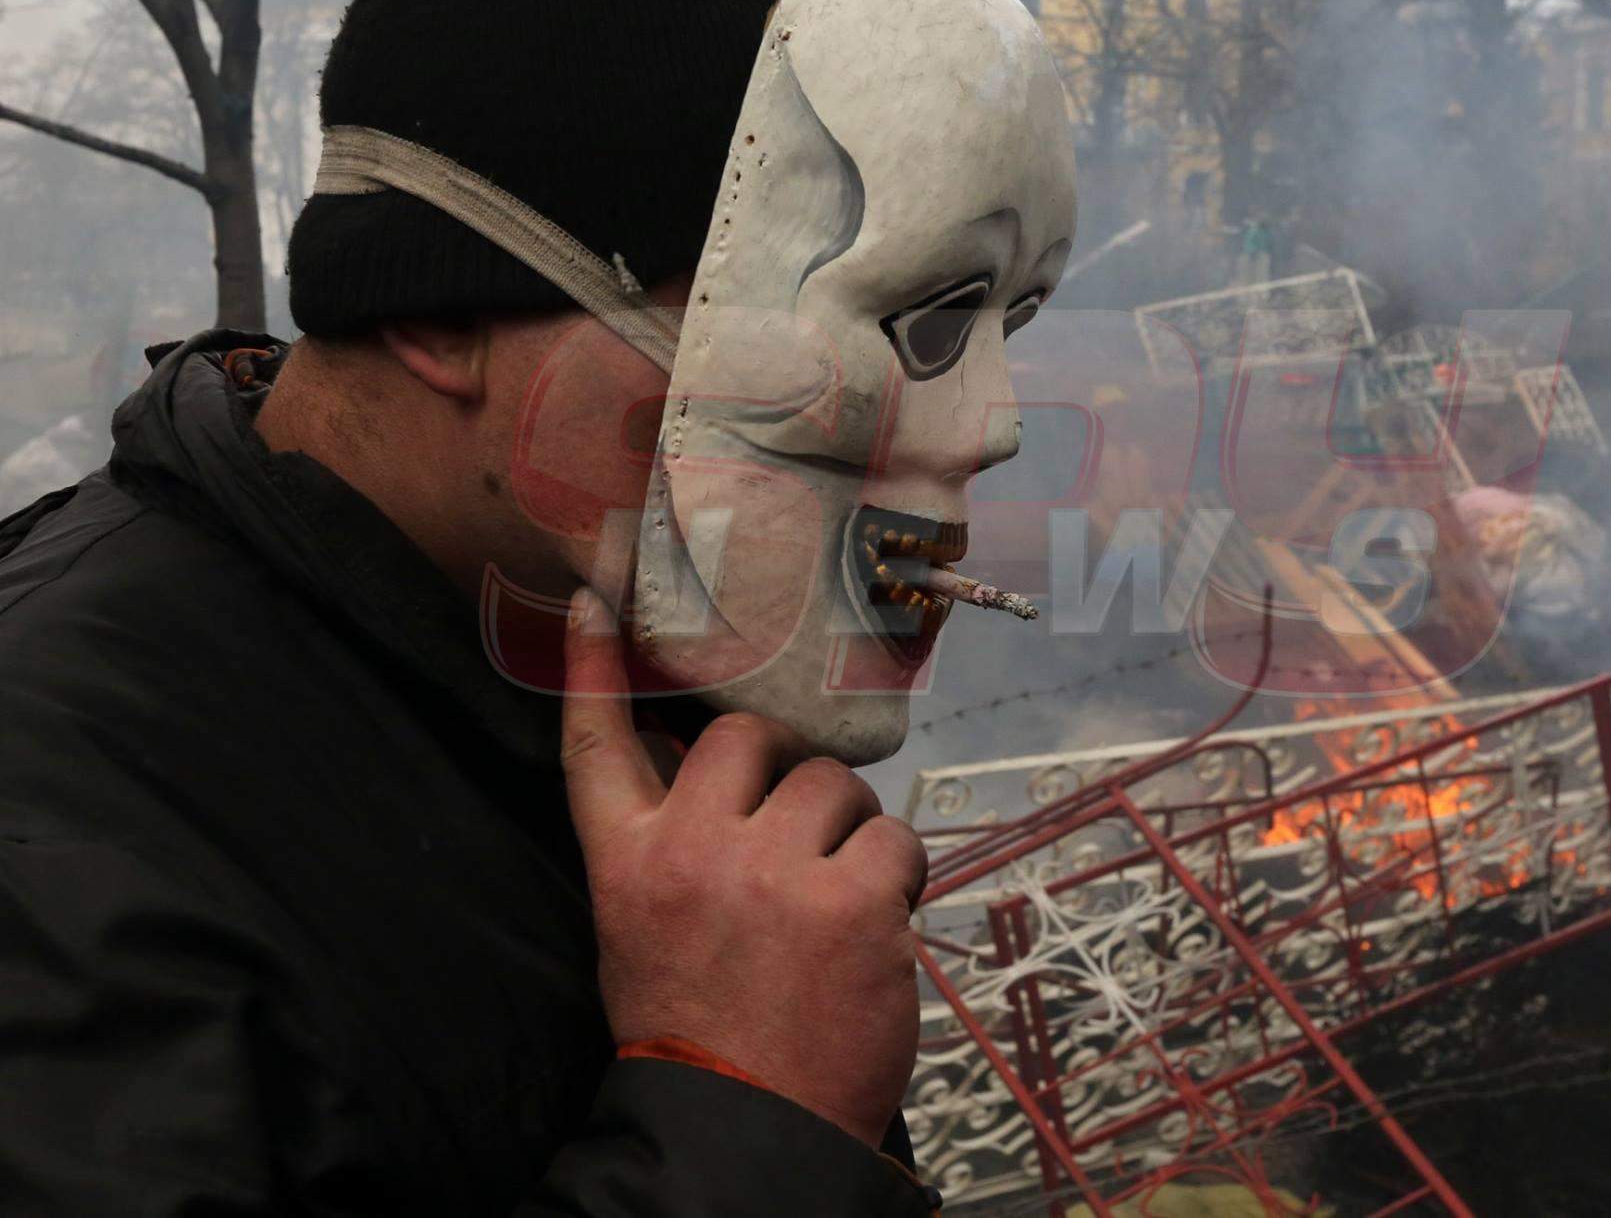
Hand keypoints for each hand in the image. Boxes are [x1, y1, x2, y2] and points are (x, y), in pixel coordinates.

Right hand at [559, 589, 926, 1147]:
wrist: (747, 1129)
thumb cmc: (703, 1029)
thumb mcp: (647, 931)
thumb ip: (672, 848)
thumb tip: (722, 773)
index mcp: (629, 864)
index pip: (598, 744)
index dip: (594, 666)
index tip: (593, 600)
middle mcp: (693, 852)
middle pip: (744, 738)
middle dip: (782, 774)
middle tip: (796, 836)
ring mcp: (773, 872)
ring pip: (832, 782)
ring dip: (847, 828)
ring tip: (836, 897)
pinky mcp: (853, 898)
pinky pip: (893, 835)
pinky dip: (898, 873)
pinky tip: (879, 921)